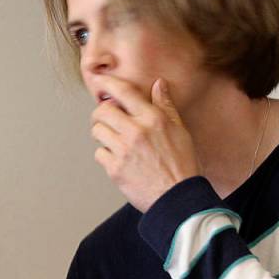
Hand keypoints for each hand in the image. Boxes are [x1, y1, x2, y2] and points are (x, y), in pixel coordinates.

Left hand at [90, 76, 200, 211]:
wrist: (179, 198)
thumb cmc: (182, 166)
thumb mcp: (180, 131)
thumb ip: (165, 106)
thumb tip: (159, 84)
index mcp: (153, 119)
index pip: (123, 92)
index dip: (107, 83)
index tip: (99, 80)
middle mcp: (136, 131)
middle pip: (102, 111)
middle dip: (101, 114)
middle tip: (105, 119)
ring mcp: (124, 150)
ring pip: (97, 131)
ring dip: (102, 134)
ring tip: (113, 140)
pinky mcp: (115, 168)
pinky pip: (99, 153)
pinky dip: (105, 155)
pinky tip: (118, 159)